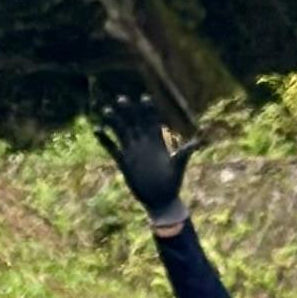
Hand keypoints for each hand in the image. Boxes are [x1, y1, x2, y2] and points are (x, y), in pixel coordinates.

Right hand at [95, 93, 193, 224]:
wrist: (161, 200)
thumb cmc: (172, 183)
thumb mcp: (178, 166)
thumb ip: (185, 153)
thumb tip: (199, 141)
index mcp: (157, 142)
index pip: (152, 121)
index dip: (148, 109)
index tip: (144, 97)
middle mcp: (144, 143)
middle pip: (134, 122)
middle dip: (129, 111)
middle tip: (122, 99)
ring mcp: (132, 151)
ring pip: (121, 131)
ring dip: (114, 121)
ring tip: (106, 110)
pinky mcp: (123, 161)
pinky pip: (112, 147)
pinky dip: (105, 139)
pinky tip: (97, 129)